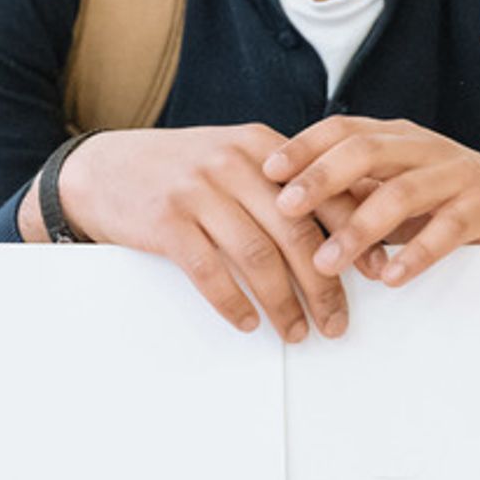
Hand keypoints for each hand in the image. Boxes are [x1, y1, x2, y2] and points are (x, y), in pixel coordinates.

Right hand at [29, 125, 362, 340]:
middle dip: (324, 285)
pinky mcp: (166, 219)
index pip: (324, 193)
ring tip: (296, 331)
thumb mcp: (233, 159)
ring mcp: (198, 190)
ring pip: (257, 256)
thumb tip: (348, 224)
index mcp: (262, 148)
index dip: (358, 236)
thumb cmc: (178, 171)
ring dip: (282, 303)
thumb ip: (283, 183)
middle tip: (336, 321)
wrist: (100, 168)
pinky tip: (247, 322)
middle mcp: (234, 163)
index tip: (379, 272)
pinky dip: (233, 303)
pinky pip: (210, 271)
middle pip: (296, 233)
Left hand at [262, 117, 479, 283]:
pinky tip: (392, 277)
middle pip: (364, 152)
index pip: (342, 129)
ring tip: (329, 261)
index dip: (303, 146)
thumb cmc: (452, 196)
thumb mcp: (400, 184)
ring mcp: (456, 174)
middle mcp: (424, 147)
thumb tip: (288, 206)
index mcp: (397, 137)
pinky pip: (446, 229)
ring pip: (400, 193)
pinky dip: (416, 254)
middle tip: (284, 208)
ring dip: (359, 229)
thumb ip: (357, 190)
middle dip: (319, 179)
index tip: (266, 169)